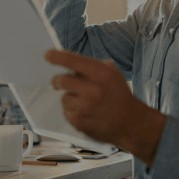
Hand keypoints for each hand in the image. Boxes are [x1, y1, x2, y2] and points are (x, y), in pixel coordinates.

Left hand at [45, 49, 166, 166]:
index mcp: (101, 74)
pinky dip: (72, 110)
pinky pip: (65, 111)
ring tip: (84, 102)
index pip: (72, 60)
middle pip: (61, 80)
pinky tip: (85, 112)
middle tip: (56, 82)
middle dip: (56, 81)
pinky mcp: (79, 122)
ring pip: (63, 97)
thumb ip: (91, 66)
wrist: (130, 122)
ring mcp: (85, 107)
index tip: (48, 55)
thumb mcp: (112, 73)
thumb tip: (68, 61)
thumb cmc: (119, 95)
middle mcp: (93, 89)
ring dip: (69, 97)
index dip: (56, 56)